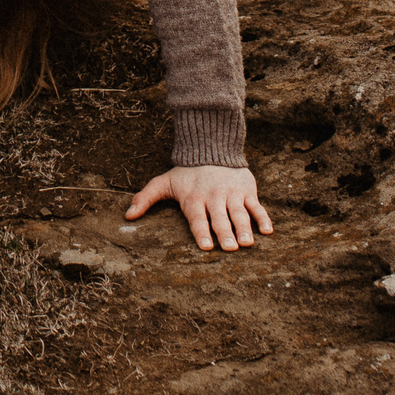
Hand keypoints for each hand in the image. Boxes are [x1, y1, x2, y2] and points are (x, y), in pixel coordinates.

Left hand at [126, 164, 271, 250]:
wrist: (210, 147)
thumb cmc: (186, 173)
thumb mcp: (164, 182)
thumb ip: (146, 198)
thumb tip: (128, 216)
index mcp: (193, 198)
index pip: (197, 218)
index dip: (202, 231)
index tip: (206, 245)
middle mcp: (213, 196)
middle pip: (219, 218)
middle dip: (225, 233)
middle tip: (230, 247)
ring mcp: (231, 193)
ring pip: (239, 213)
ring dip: (244, 228)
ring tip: (247, 243)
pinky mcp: (247, 190)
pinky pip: (256, 206)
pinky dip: (263, 218)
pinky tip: (267, 231)